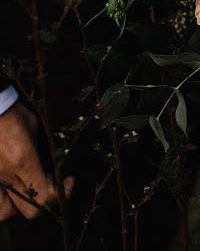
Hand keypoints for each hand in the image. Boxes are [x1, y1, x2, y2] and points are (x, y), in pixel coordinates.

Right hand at [0, 103, 73, 219]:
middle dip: (46, 202)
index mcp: (23, 162)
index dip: (63, 193)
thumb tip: (52, 163)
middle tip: (51, 186)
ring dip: (20, 206)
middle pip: (31, 210)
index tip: (67, 180)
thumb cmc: (12, 114)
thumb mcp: (35, 129)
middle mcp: (5, 177)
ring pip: (7, 212)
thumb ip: (43, 150)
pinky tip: (12, 189)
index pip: (46, 196)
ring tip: (28, 191)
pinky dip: (4, 200)